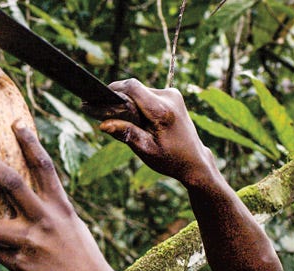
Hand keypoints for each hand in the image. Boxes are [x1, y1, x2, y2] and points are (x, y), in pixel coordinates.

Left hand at [0, 122, 125, 270]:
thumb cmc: (79, 254)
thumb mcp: (69, 224)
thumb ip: (48, 208)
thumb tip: (22, 194)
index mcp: (60, 206)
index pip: (43, 166)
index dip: (29, 142)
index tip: (14, 122)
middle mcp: (45, 220)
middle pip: (11, 184)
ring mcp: (31, 243)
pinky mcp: (21, 265)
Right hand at [99, 79, 219, 188]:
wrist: (194, 160)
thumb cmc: (170, 159)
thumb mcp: (146, 150)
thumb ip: (126, 134)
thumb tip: (103, 124)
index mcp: (162, 111)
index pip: (132, 87)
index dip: (113, 89)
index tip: (99, 98)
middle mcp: (169, 97)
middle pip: (135, 88)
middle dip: (121, 99)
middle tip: (110, 116)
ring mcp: (173, 94)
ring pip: (141, 90)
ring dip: (131, 102)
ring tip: (130, 121)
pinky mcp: (173, 95)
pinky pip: (148, 93)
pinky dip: (140, 103)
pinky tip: (141, 119)